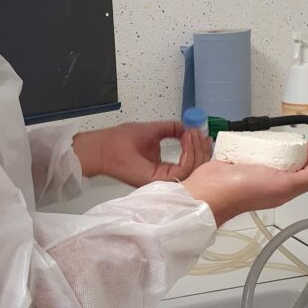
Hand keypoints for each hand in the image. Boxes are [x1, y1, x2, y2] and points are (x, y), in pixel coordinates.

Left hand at [72, 121, 210, 186]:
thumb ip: (172, 129)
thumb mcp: (154, 131)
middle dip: (203, 149)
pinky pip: (184, 170)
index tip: (202, 135)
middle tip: (201, 134)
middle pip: (197, 169)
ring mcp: (163, 180)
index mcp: (166, 169)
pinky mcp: (158, 179)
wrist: (105, 147)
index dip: (201, 149)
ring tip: (193, 134)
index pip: (192, 164)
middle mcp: (166, 177)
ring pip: (194, 170)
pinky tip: (186, 139)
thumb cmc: (121, 141)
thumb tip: (189, 127)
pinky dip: (189, 153)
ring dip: (197, 149)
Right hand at [182, 127, 307, 225]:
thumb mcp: (284, 186)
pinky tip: (283, 135)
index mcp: (292, 184)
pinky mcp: (251, 158)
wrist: (212, 190)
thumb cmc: (244, 192)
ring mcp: (266, 167)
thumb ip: (306, 177)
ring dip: (307, 143)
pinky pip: (270, 148)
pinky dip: (280, 141)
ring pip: (292, 153)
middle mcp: (281, 176)